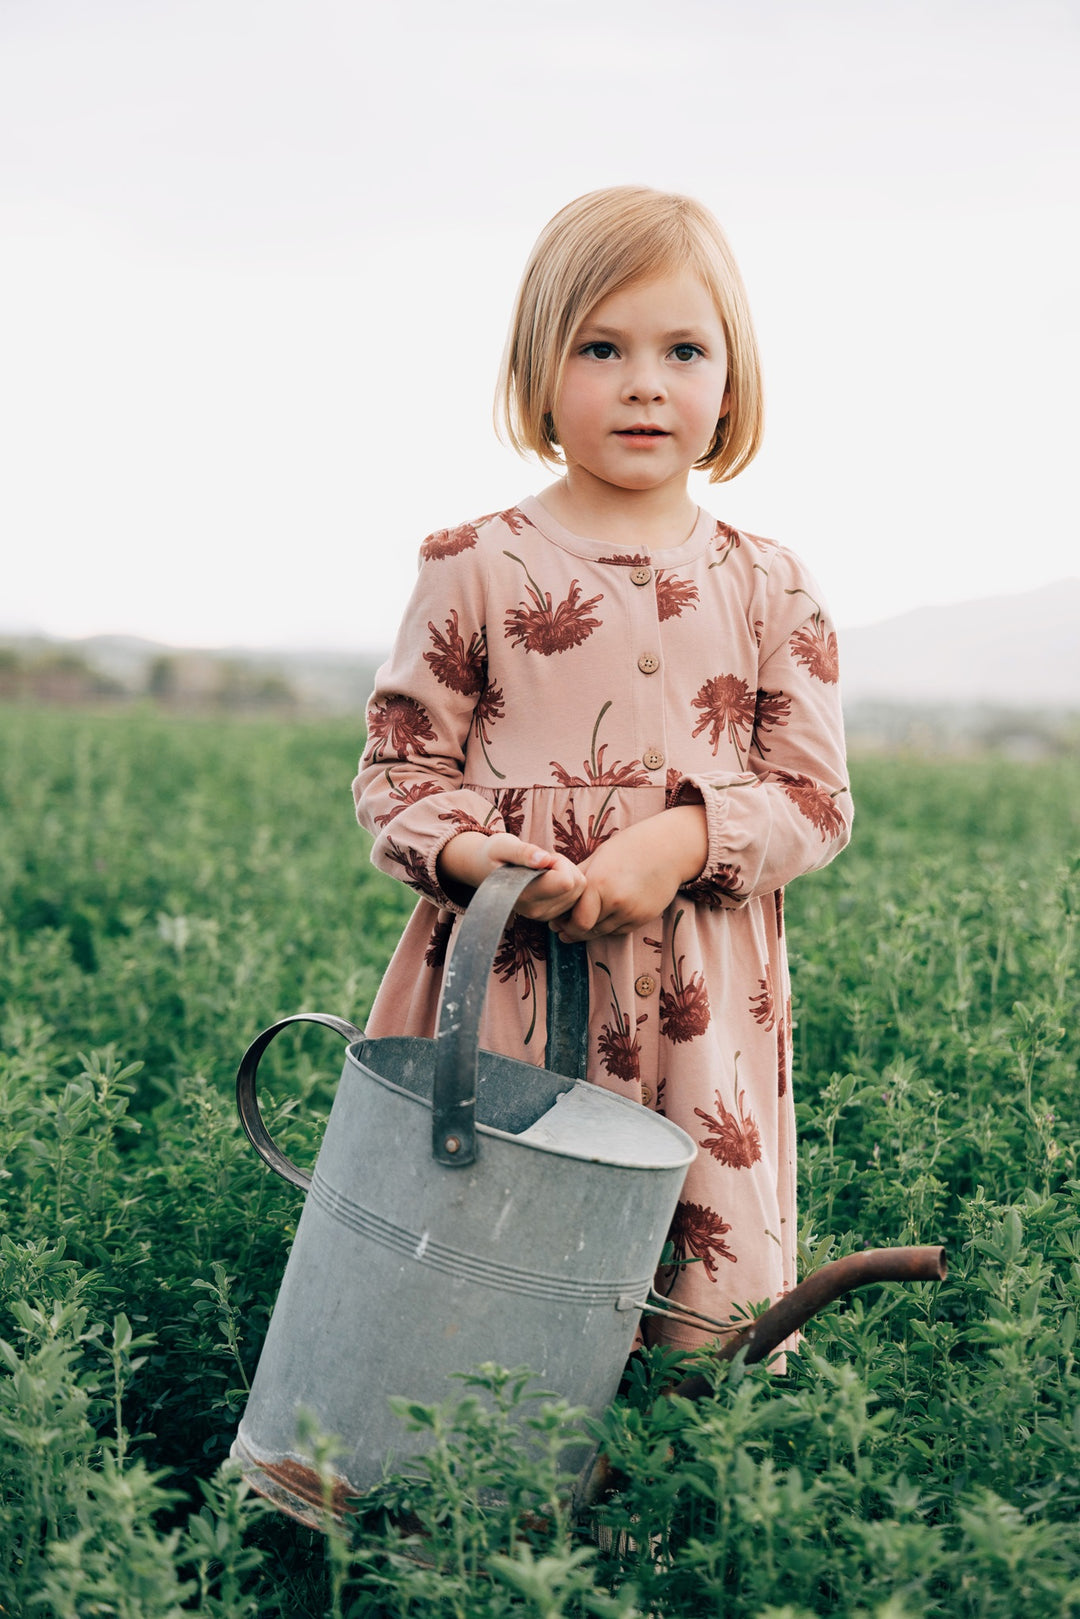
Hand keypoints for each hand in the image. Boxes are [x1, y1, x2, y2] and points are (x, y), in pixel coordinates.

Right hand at [437, 831, 586, 920]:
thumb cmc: (494, 854)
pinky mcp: (551, 915)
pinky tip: (547, 878)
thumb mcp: (503, 845)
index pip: (566, 882)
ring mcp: (545, 916)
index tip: (542, 857)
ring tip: (542, 869)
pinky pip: (576, 896)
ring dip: (567, 874)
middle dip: (565, 867)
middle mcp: (536, 911)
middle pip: (577, 885)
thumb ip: (523, 852)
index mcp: (525, 895)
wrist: (483, 870)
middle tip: (541, 861)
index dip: (559, 863)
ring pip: (580, 891)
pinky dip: (568, 883)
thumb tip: (543, 860)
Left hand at [552, 806, 707, 941]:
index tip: (557, 920)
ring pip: (603, 933)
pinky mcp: (644, 918)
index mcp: (599, 885)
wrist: (669, 849)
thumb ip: (578, 878)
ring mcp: (632, 913)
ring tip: (583, 919)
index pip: (576, 922)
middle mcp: (616, 903)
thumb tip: (557, 893)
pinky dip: (609, 926)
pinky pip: (619, 930)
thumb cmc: (630, 848)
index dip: (564, 924)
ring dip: (591, 929)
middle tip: (563, 927)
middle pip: (587, 931)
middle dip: (573, 931)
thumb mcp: (598, 857)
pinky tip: (605, 915)